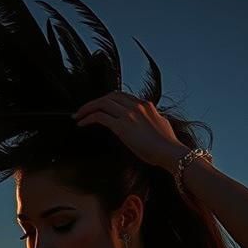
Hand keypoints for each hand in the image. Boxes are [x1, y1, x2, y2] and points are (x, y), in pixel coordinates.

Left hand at [72, 91, 186, 169]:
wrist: (170, 152)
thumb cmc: (167, 144)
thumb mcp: (161, 125)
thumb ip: (154, 119)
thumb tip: (153, 121)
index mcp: (145, 104)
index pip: (121, 96)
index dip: (107, 100)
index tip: (98, 107)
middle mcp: (136, 106)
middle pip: (109, 96)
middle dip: (94, 102)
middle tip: (82, 110)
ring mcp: (128, 114)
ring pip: (102, 103)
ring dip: (87, 108)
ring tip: (77, 116)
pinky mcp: (122, 126)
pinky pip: (99, 117)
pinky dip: (88, 118)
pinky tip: (81, 124)